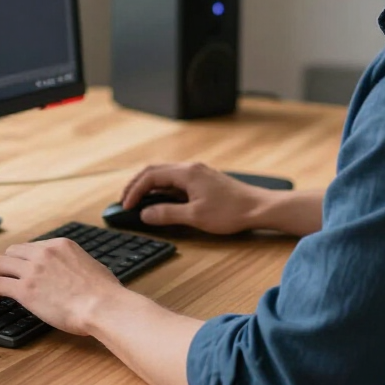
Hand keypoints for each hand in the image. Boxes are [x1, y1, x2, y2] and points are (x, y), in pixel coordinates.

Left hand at [0, 238, 123, 334]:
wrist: (102, 305)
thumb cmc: (104, 293)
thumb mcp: (92, 266)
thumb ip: (77, 265)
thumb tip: (76, 272)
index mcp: (61, 245)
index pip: (33, 247)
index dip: (22, 259)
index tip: (19, 268)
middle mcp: (45, 252)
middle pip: (13, 251)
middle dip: (5, 263)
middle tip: (1, 275)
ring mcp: (33, 269)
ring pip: (1, 264)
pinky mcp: (25, 289)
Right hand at [120, 162, 276, 234]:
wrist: (259, 208)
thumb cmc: (230, 212)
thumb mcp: (195, 216)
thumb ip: (167, 213)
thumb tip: (145, 213)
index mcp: (186, 173)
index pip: (150, 176)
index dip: (134, 190)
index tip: (125, 205)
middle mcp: (190, 168)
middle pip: (154, 171)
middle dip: (136, 185)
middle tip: (125, 201)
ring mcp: (197, 173)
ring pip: (165, 174)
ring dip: (149, 186)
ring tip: (138, 201)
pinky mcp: (203, 180)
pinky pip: (176, 180)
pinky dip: (162, 189)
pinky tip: (160, 201)